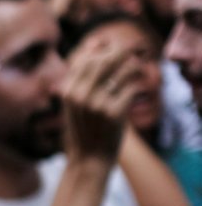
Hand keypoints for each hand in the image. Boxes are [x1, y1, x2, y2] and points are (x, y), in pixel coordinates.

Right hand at [61, 41, 141, 163]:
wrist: (88, 159)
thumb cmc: (85, 128)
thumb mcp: (74, 103)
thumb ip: (81, 79)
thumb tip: (94, 46)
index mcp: (67, 91)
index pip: (86, 58)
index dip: (103, 50)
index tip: (114, 49)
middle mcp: (79, 96)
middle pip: (105, 60)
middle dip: (122, 53)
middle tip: (133, 53)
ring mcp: (96, 104)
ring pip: (124, 71)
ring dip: (135, 68)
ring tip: (137, 70)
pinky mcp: (114, 113)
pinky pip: (133, 89)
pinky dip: (136, 88)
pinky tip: (132, 95)